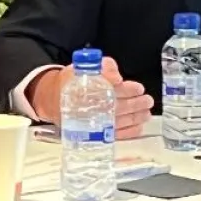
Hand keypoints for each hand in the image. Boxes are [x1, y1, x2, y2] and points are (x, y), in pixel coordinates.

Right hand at [29, 56, 152, 139]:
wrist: (52, 99)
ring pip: (119, 121)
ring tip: (147, 114)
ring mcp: (94, 123)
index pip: (111, 90)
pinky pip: (114, 134)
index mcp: (88, 91)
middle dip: (136, 104)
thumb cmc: (71, 83)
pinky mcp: (96, 133)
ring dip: (135, 118)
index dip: (127, 89)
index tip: (139, 88)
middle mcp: (92, 109)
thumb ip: (103, 66)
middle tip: (148, 101)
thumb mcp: (83, 68)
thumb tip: (116, 76)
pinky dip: (128, 132)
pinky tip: (139, 128)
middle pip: (118, 107)